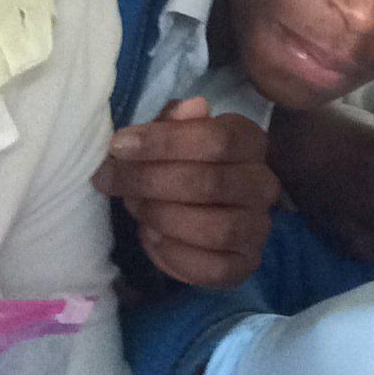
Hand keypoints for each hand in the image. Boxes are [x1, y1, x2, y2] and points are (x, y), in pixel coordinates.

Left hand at [93, 98, 279, 287]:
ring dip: (163, 218)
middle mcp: (263, 184)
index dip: (165, 143)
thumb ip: (176, 122)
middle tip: (110, 180)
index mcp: (250, 142)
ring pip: (217, 228)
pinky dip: (174, 256)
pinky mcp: (245, 263)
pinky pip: (213, 268)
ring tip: (135, 209)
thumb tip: (192, 106)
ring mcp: (258, 227)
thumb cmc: (180, 162)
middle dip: (150, 181)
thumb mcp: (174, 135)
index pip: (217, 139)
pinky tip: (150, 238)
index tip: (119, 145)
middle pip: (211, 183)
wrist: (195, 208)